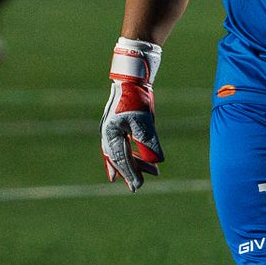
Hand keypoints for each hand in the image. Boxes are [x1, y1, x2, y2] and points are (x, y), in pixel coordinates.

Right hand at [101, 37, 163, 190]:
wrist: (131, 78)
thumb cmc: (136, 97)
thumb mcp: (144, 120)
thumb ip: (149, 141)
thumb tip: (157, 161)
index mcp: (111, 133)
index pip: (121, 158)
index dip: (130, 173)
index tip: (137, 186)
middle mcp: (108, 133)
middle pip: (119, 158)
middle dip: (129, 172)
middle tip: (137, 187)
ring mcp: (112, 129)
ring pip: (122, 152)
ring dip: (135, 163)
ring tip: (152, 172)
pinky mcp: (119, 126)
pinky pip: (123, 145)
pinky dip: (131, 154)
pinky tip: (142, 161)